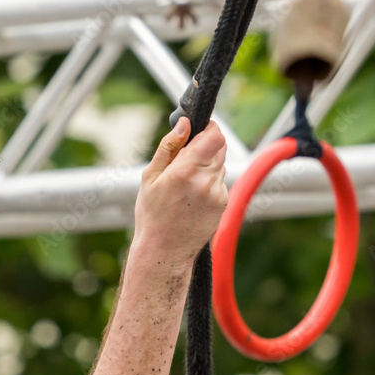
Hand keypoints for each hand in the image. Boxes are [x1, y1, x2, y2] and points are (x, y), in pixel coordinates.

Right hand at [133, 117, 228, 267]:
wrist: (165, 251)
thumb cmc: (152, 214)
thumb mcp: (150, 177)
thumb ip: (169, 147)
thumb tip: (185, 123)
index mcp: (186, 170)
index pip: (215, 136)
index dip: (209, 128)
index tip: (198, 130)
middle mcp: (207, 181)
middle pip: (220, 147)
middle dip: (205, 146)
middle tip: (185, 159)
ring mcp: (218, 193)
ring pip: (220, 164)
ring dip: (207, 165)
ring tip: (185, 183)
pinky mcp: (224, 203)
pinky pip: (220, 182)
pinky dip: (210, 182)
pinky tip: (192, 196)